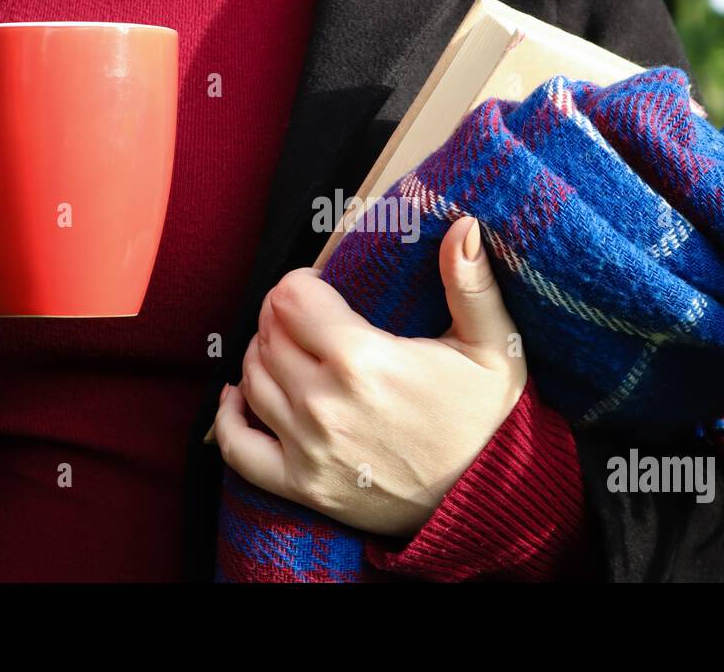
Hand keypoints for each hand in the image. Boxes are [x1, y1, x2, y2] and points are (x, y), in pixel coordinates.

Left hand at [214, 216, 526, 537]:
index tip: (321, 289)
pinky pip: (237, 448)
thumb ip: (470, 284)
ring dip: (262, 355)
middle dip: (282, 316)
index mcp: (361, 359)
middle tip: (310, 318)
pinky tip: (240, 397)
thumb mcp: (493, 345)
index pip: (289, 298)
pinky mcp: (301, 486)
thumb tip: (465, 225)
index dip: (300, 284)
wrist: (489, 499)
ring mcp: (307, 448)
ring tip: (290, 350)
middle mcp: (323, 403)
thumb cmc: (489, 416)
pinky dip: (230, 418)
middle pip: (267, 334)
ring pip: (250, 379)